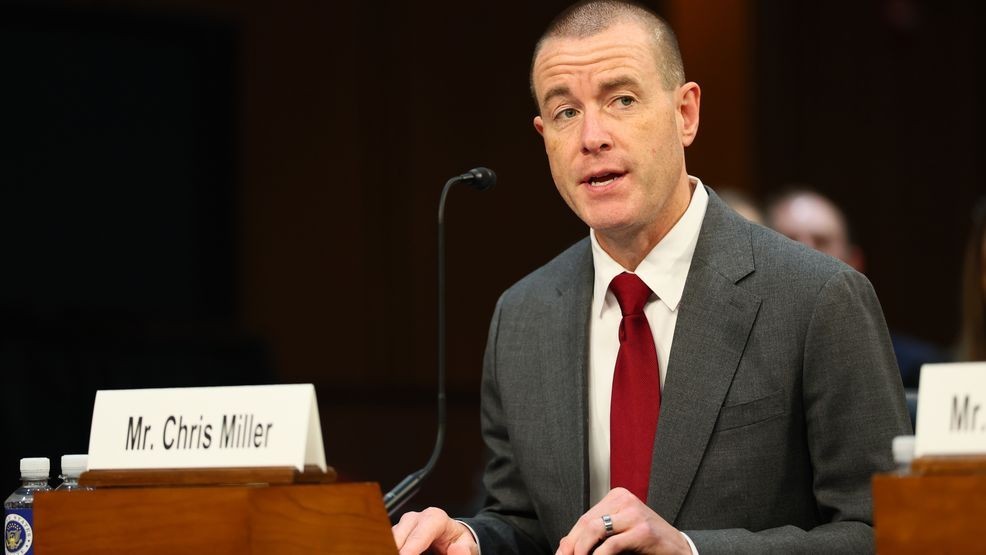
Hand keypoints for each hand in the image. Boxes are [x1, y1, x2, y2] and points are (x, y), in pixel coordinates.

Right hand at [392, 507, 479, 554]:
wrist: (452, 540)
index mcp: (435, 518)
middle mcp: (416, 518)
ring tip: (390, 553)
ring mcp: (404, 525)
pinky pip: (387, 541)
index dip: (411, 547)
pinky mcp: (396, 533)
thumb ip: (465, 551)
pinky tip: (389, 552)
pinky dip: (388, 548)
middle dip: (396, 548)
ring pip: (389, 537)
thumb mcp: (467, 547)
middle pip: (400, 533)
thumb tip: (458, 549)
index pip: (420, 533)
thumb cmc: (458, 542)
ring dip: (389, 547)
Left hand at [556, 488, 690, 554]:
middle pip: (586, 522)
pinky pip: (611, 544)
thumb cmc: (648, 541)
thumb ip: (595, 536)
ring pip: (594, 530)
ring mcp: (634, 513)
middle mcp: (625, 500)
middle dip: (572, 545)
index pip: (585, 518)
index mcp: (617, 497)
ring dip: (581, 551)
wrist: (679, 548)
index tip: (562, 554)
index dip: (570, 539)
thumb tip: (565, 545)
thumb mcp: (619, 534)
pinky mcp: (643, 530)